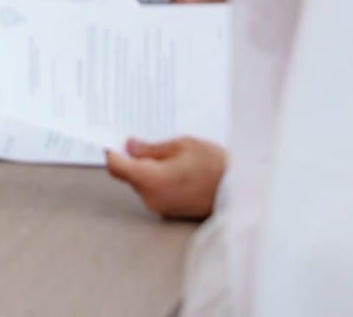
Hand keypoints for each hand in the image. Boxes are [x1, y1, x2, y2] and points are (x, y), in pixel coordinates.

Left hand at [105, 136, 225, 219]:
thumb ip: (152, 148)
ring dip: (149, 169)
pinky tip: (177, 169)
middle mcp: (151, 197)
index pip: (116, 167)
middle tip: (148, 140)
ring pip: (143, 183)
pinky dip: (159, 180)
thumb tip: (130, 146)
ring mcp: (160, 207)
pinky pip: (156, 192)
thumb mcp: (183, 145)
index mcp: (150, 179)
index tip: (114, 140)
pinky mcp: (170, 212)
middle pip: (129, 175)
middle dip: (135, 158)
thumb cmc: (214, 166)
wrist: (241, 192)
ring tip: (172, 155)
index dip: (112, 151)